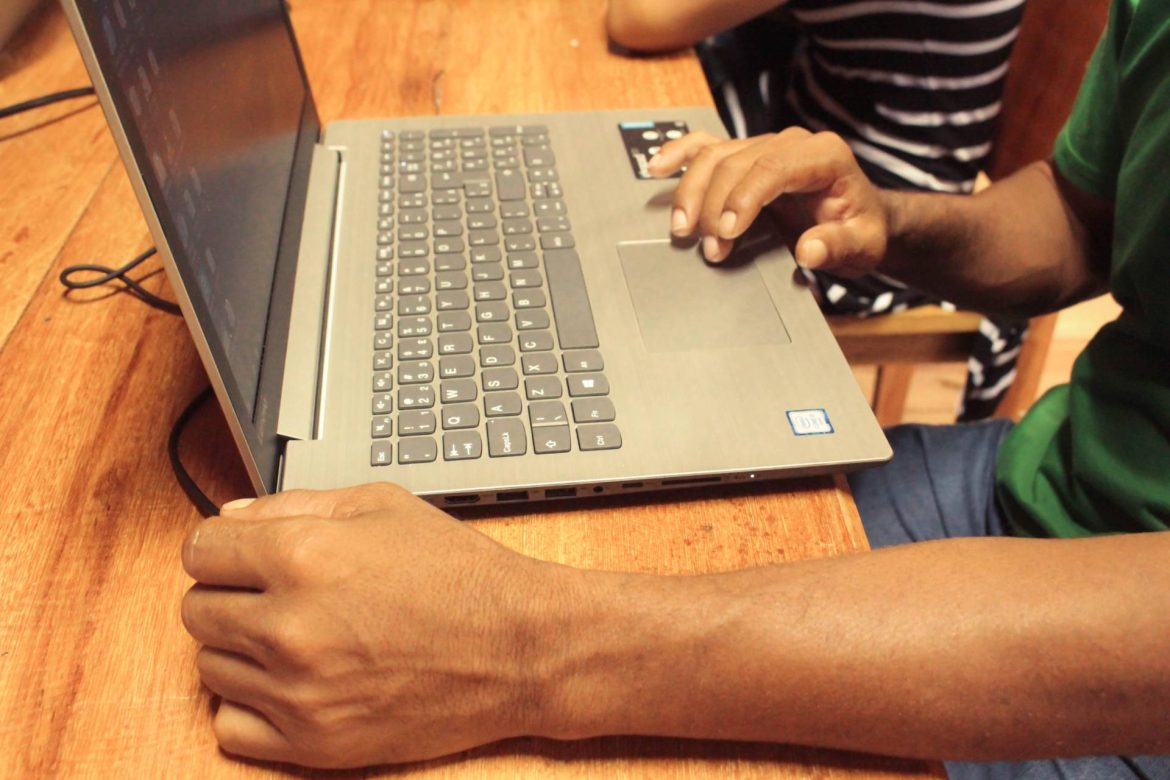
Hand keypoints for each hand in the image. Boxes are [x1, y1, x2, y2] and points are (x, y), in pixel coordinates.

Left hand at [180, 484, 556, 767]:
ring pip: (209, 667)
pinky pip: (230, 725)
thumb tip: (231, 518)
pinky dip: (249, 703)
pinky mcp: (313, 742)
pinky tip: (289, 681)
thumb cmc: (457, 575)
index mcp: (304, 555)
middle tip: (275, 593)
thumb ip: (296, 505)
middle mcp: (290, 626)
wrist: (516, 647)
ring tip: (297, 634)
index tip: (238, 555)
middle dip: (229, 594)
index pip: (199, 550)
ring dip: (241, 649)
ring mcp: (298, 691)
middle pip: (197, 609)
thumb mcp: (383, 506)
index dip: (220, 547)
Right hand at [648, 128, 888, 274]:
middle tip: (711, 249)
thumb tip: (810, 250)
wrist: (860, 219)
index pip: (771, 166)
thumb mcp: (863, 244)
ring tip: (683, 229)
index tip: (727, 233)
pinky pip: (706, 146)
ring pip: (714, 155)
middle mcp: (791, 143)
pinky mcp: (746, 156)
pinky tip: (657, 166)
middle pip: (735, 162)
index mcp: (824, 155)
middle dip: (714, 207)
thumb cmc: (861, 228)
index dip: (742, 198)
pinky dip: (679, 154)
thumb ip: (839, 246)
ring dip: (692, 192)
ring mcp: (764, 146)